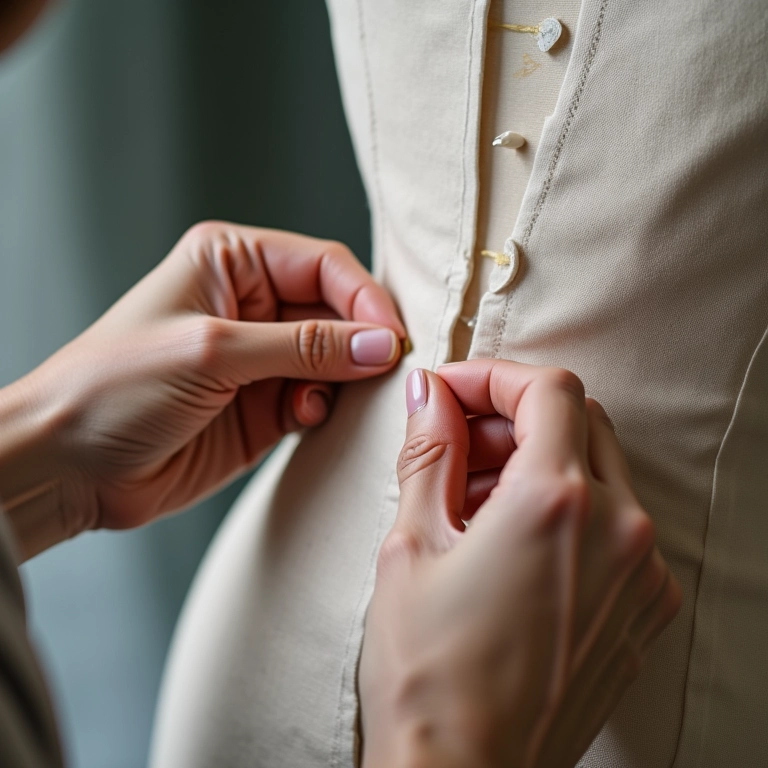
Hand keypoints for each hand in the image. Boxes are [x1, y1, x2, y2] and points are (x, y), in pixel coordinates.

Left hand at [0, 222, 404, 556]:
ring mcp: (259, 359)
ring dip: (343, 379)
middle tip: (384, 371)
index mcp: (230, 262)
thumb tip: (380, 344)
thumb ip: (303, 347)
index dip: (364, 299)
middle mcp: (250, 305)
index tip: (392, 338)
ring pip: (335, 358)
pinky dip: (323, 409)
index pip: (324, 266)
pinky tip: (301, 418)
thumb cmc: (113, 387)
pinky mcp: (263, 406)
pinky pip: (318, 399)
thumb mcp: (213, 352)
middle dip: (361, 341)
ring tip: (320, 400)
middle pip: (337, 311)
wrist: (70, 466)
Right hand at [360, 361, 680, 767]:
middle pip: (581, 421)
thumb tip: (429, 394)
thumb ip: (428, 453)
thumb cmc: (426, 672)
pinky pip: (616, 524)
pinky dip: (568, 509)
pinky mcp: (642, 608)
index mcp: (557, 504)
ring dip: (539, 463)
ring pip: (600, 470)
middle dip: (515, 418)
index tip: (453, 393)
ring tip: (473, 502)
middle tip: (458, 446)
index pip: (549, 390)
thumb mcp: (410, 545)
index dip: (495, 377)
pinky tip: (511, 544)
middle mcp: (620, 532)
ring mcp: (641, 574)